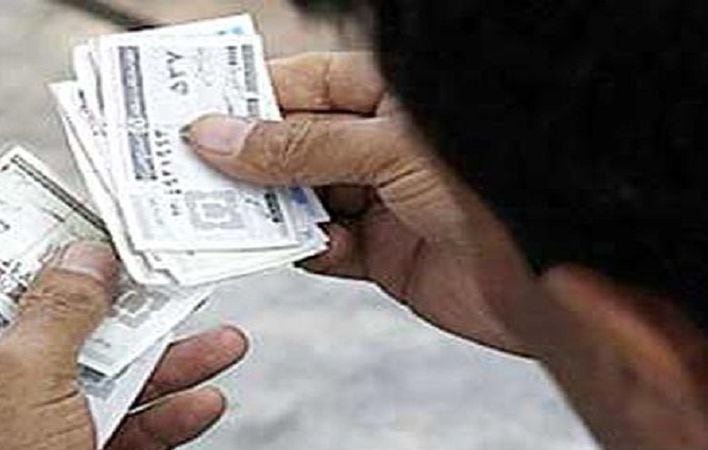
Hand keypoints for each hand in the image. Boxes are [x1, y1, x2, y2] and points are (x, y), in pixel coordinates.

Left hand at [0, 242, 247, 449]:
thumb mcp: (20, 377)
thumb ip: (58, 306)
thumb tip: (85, 254)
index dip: (30, 257)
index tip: (80, 228)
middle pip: (49, 336)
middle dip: (123, 315)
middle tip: (162, 279)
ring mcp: (12, 443)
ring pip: (94, 386)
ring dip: (165, 367)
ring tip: (222, 342)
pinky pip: (114, 434)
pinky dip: (160, 419)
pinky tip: (203, 402)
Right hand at [185, 53, 532, 353]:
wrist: (550, 282)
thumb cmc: (487, 187)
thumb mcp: (385, 151)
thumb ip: (299, 148)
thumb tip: (219, 138)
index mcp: (387, 99)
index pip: (304, 86)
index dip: (250, 98)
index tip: (195, 112)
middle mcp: (379, 146)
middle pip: (294, 146)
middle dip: (247, 159)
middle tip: (190, 169)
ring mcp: (380, 200)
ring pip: (300, 199)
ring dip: (267, 209)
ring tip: (226, 213)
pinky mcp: (383, 254)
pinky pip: (323, 247)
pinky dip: (304, 249)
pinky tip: (299, 246)